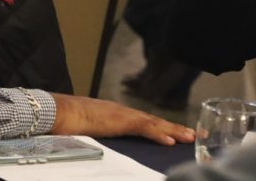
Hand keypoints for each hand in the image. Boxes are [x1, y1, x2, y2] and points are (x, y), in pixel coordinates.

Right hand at [49, 93, 194, 145]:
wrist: (59, 111)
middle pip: (155, 121)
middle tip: (197, 135)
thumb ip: (101, 134)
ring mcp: (122, 114)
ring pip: (154, 123)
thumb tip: (103, 143)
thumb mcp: (89, 130)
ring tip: (192, 138)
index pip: (146, 122)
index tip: (179, 135)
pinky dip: (158, 133)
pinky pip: (143, 127)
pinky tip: (171, 140)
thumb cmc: (69, 122)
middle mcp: (123, 112)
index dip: (164, 128)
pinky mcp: (119, 120)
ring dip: (174, 131)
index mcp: (117, 115)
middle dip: (176, 128)